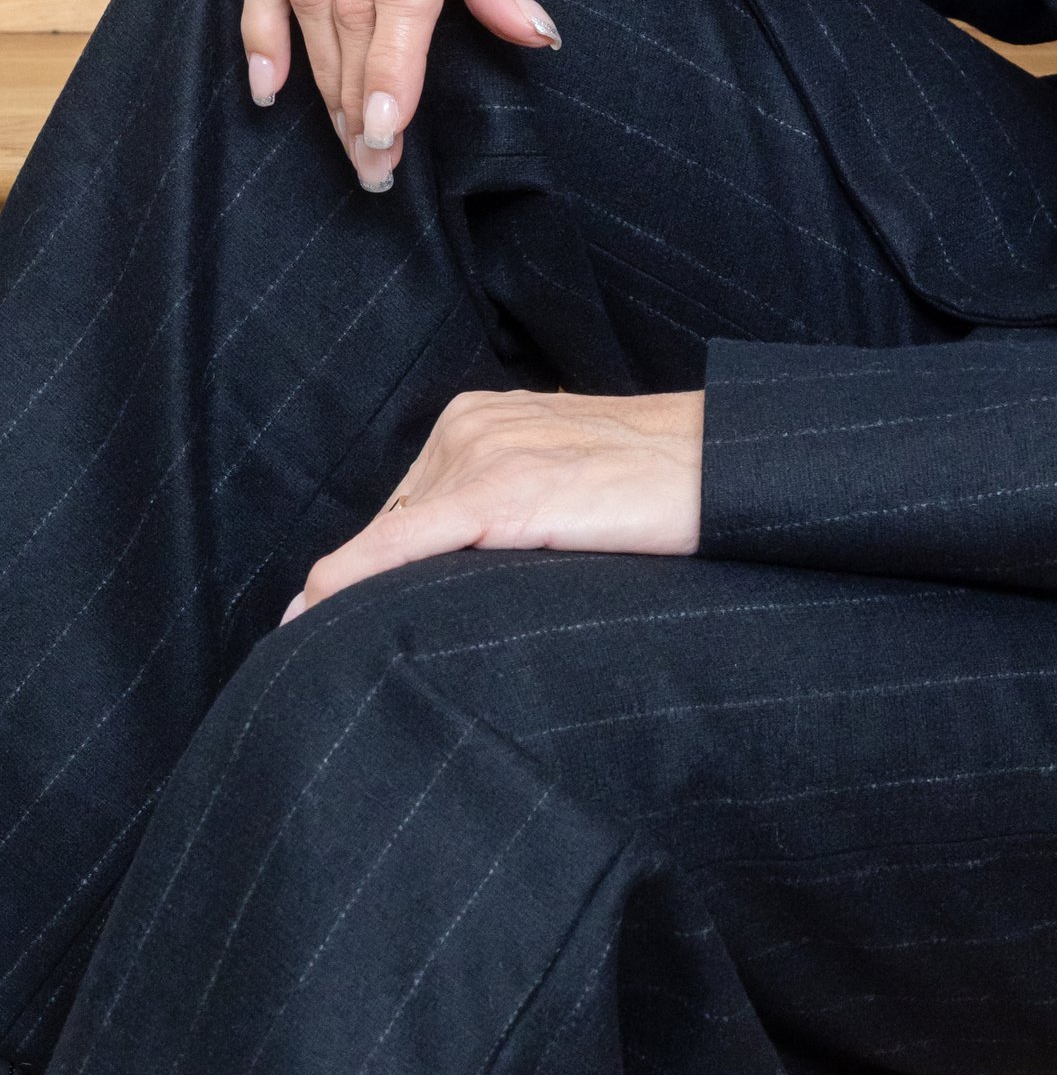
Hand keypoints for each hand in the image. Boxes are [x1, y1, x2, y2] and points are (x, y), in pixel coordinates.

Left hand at [282, 388, 703, 618]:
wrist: (729, 461)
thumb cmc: (662, 483)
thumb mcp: (562, 481)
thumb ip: (504, 506)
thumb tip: (453, 574)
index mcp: (478, 420)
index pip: (404, 509)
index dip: (369, 573)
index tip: (317, 621)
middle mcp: (467, 428)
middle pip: (388, 528)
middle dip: (362, 591)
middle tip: (317, 654)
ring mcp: (483, 456)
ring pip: (387, 544)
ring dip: (355, 598)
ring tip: (314, 654)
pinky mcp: (504, 493)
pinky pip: (403, 544)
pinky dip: (351, 580)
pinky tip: (311, 612)